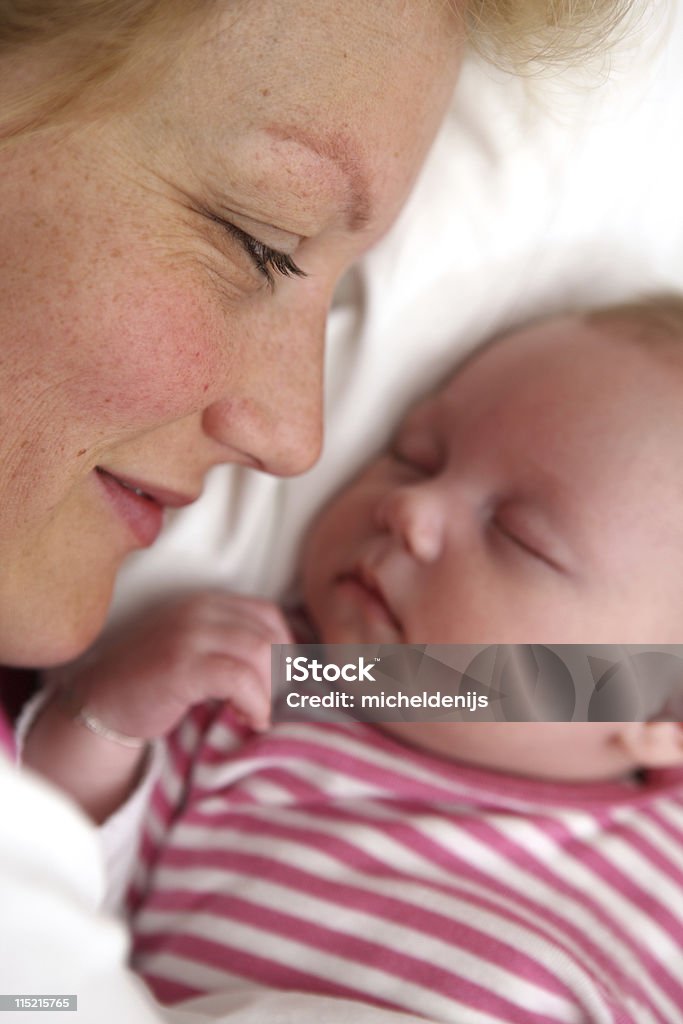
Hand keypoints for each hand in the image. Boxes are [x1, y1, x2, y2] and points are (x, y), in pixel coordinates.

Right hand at [51, 591, 292, 739]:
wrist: (101, 704)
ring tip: (256, 715)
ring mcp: (188, 635)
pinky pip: (238, 677)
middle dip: (282, 678)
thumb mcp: (200, 653)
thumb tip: (293, 671)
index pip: (270, 616)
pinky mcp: (179, 665)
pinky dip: (255, 702)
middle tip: (270, 707)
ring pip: (260, 653)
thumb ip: (236, 649)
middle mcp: (200, 611)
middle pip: (270, 636)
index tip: (279, 686)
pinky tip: (249, 718)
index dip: (286, 653)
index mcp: (208, 603)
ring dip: (269, 692)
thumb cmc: (157, 683)